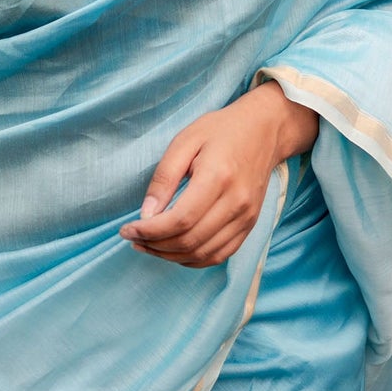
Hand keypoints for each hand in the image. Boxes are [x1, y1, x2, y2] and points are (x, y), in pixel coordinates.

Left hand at [120, 82, 318, 267]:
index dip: (149, 231)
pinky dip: (193, 259)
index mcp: (218, 177)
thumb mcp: (185, 140)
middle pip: (190, 241)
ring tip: (148, 246)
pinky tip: (173, 250)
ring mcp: (246, 217)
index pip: (180, 219)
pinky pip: (219, 255)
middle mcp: (236, 202)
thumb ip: (165, 178)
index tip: (127, 230)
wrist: (264, 130)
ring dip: (170, 256)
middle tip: (132, 239)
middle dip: (155, 246)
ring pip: (203, 253)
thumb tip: (147, 215)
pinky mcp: (250, 225)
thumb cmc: (222, 130)